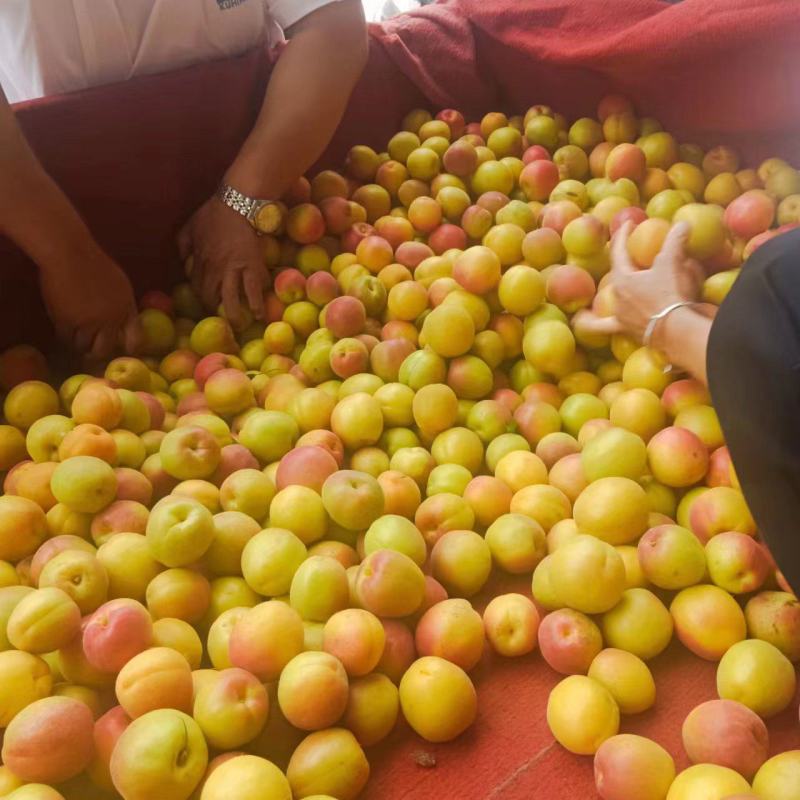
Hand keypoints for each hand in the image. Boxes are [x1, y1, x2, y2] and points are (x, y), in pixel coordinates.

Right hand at [38, 245, 141, 359]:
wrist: (70, 252)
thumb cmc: (93, 263)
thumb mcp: (120, 284)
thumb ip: (123, 305)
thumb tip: (124, 324)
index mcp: (127, 308)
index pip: (135, 339)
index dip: (128, 348)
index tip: (119, 350)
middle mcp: (111, 319)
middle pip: (105, 349)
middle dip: (97, 352)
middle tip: (90, 351)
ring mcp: (89, 321)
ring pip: (83, 346)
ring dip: (78, 344)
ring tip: (74, 338)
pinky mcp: (67, 321)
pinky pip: (66, 338)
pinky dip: (63, 336)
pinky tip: (63, 329)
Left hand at [178, 197, 266, 328]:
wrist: (236, 203)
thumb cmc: (213, 212)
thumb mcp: (189, 227)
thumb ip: (183, 245)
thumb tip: (183, 262)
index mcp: (199, 260)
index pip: (196, 287)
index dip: (200, 299)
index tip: (207, 304)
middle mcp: (215, 268)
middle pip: (210, 297)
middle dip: (214, 310)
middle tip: (221, 318)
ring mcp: (234, 268)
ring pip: (230, 298)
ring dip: (233, 314)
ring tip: (239, 325)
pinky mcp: (252, 265)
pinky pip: (253, 288)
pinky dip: (256, 303)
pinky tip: (259, 314)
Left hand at [573, 221, 704, 346]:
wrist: (676, 331)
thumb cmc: (672, 295)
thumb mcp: (673, 264)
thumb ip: (675, 241)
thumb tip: (682, 224)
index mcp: (623, 277)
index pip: (619, 251)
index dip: (623, 235)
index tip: (628, 223)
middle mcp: (616, 295)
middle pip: (617, 274)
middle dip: (624, 263)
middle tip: (633, 255)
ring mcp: (619, 314)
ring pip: (609, 298)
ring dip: (613, 290)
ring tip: (604, 282)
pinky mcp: (624, 329)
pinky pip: (600, 326)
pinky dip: (588, 323)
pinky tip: (578, 320)